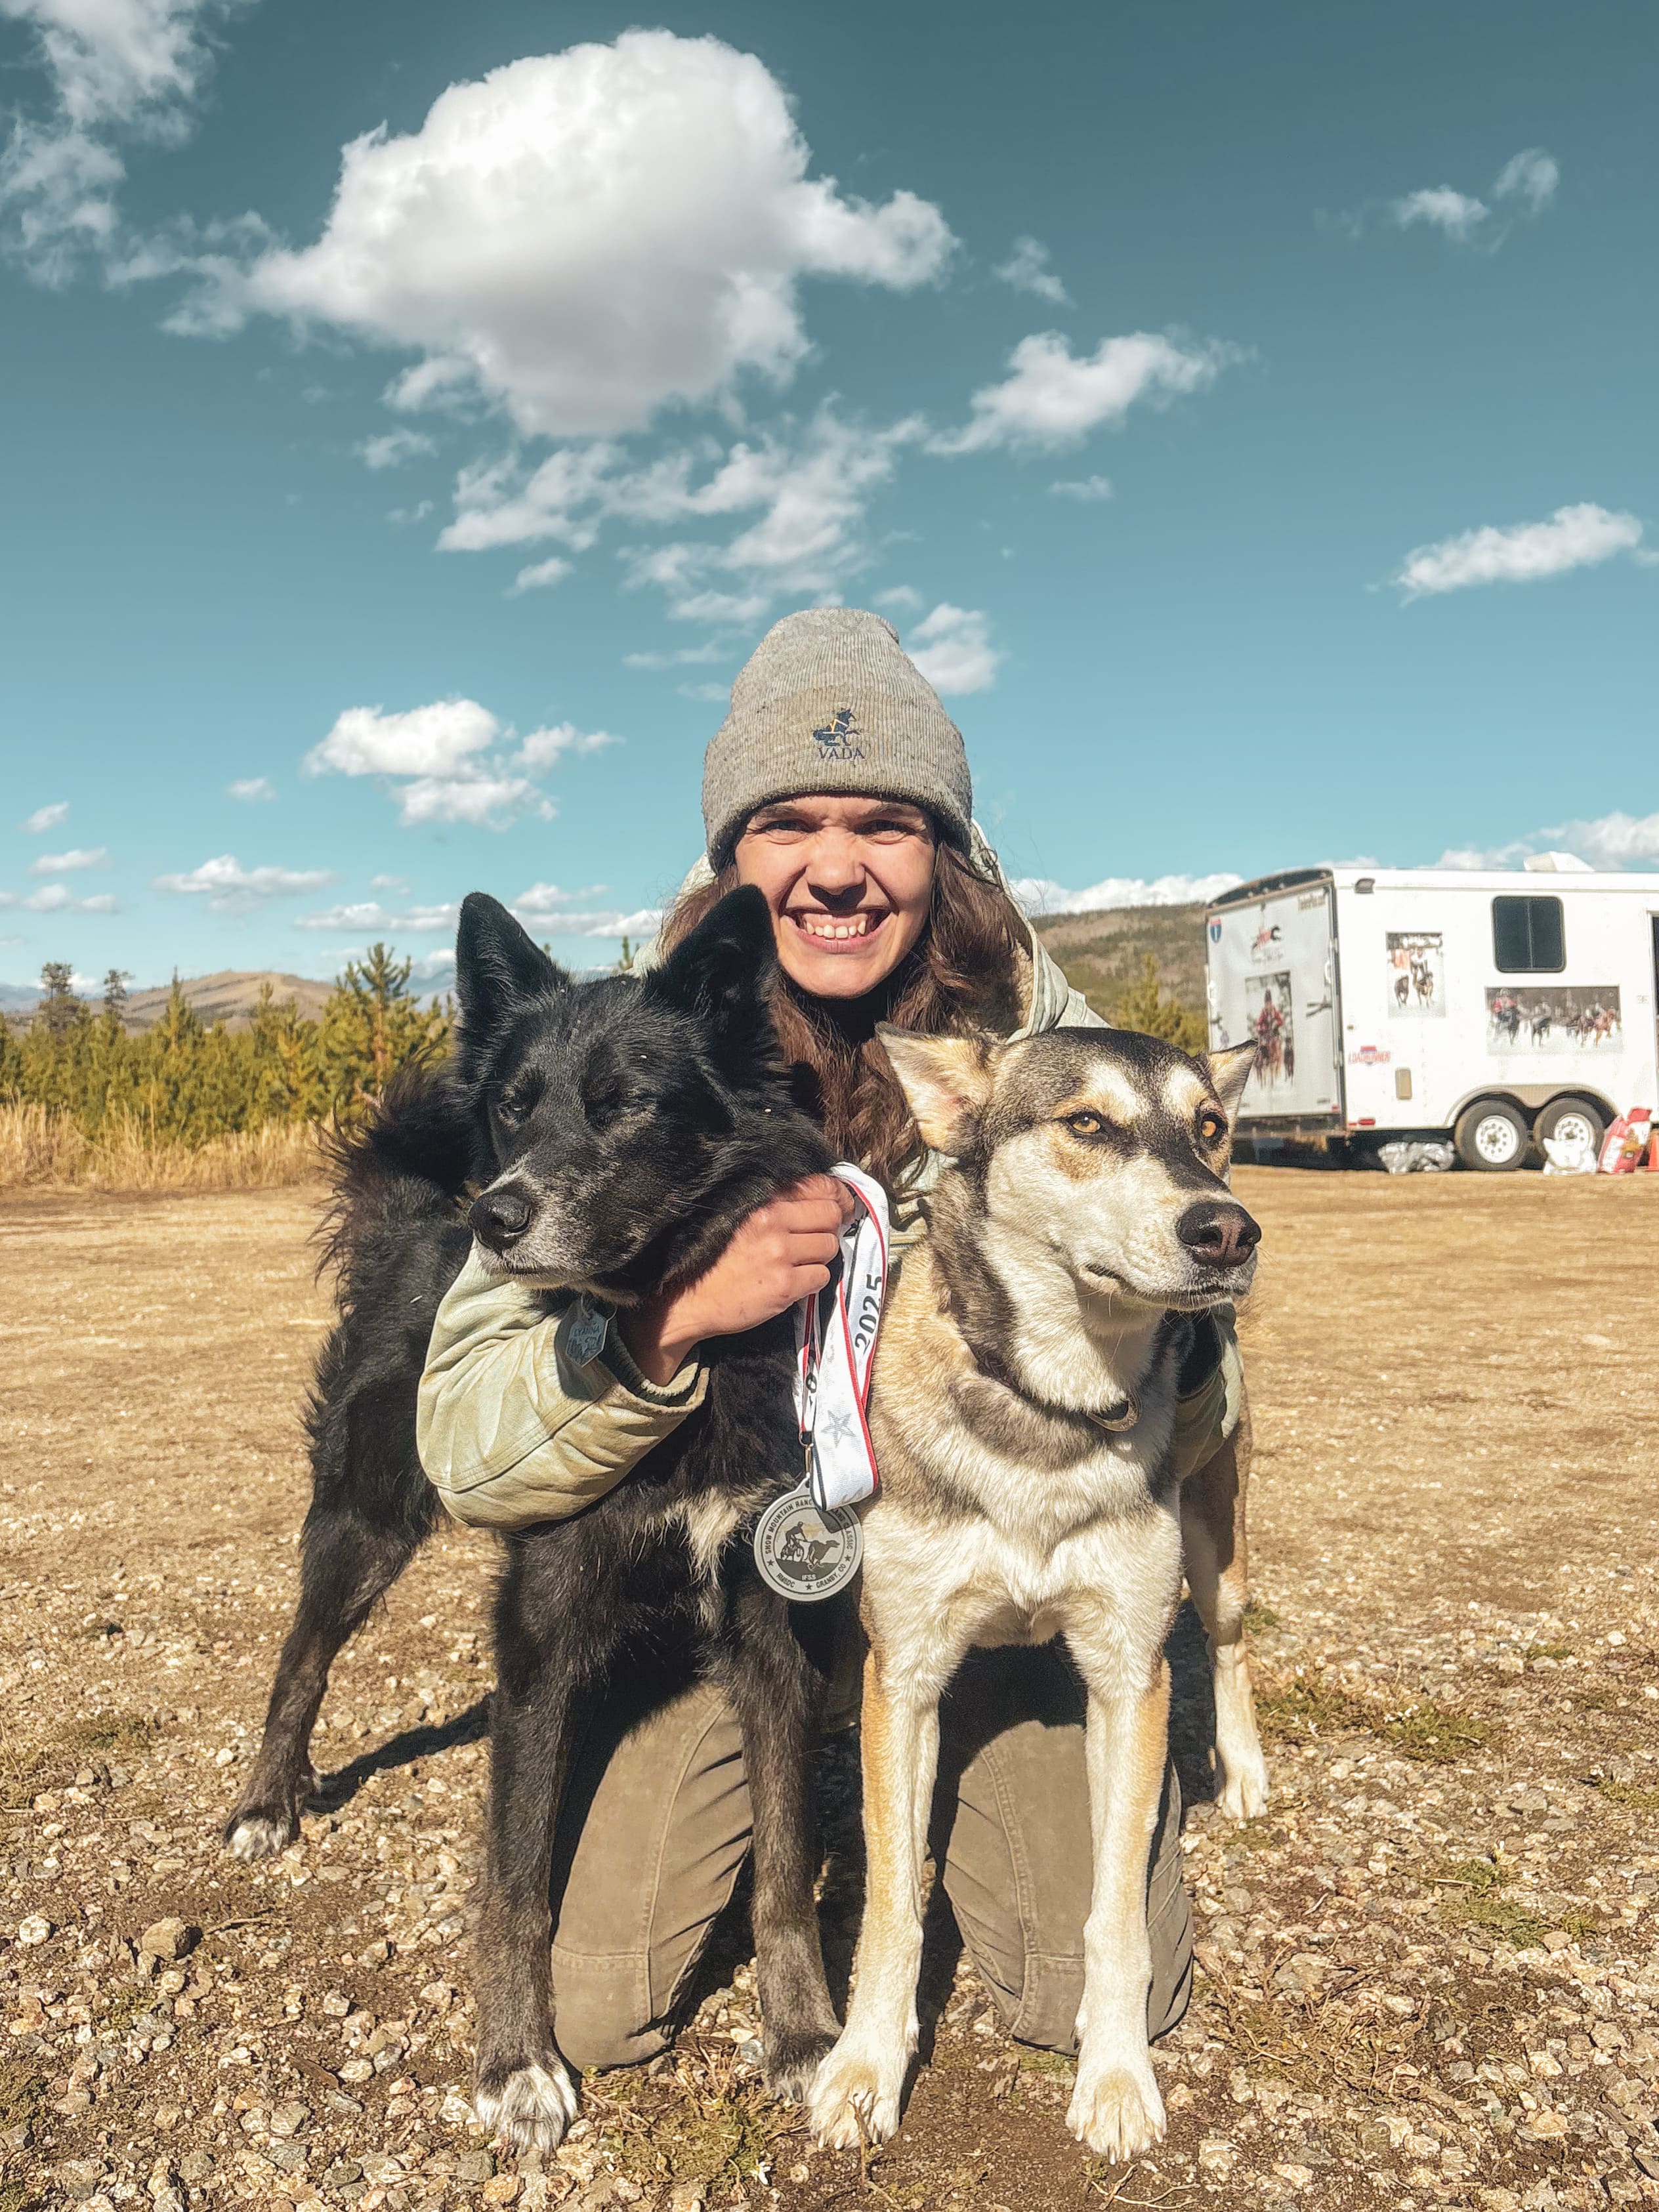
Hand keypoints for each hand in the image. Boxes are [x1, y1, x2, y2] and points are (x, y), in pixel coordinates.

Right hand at [619, 1175, 854, 1385]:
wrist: (684, 1300)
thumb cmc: (710, 1258)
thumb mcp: (738, 1217)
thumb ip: (773, 1205)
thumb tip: (819, 1199)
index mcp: (762, 1201)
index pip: (818, 1186)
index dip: (837, 1196)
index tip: (842, 1206)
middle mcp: (773, 1222)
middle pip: (831, 1216)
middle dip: (830, 1227)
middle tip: (818, 1238)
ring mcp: (780, 1255)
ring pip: (830, 1247)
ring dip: (820, 1256)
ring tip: (798, 1263)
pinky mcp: (784, 1286)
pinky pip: (822, 1277)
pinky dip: (812, 1281)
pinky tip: (791, 1282)